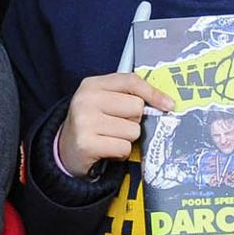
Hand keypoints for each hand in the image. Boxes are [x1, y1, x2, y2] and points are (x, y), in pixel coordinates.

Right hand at [58, 73, 174, 177]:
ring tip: (109, 138)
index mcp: (92, 84)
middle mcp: (87, 99)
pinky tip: (106, 149)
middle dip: (133, 121)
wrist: (65, 150)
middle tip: (116, 126)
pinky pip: (124, 148)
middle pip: (136, 107)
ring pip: (133, 130)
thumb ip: (128, 96)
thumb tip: (166, 103)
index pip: (131, 81)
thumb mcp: (104, 102)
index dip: (153, 93)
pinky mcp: (87, 143)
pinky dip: (120, 153)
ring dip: (126, 139)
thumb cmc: (92, 124)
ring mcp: (85, 121)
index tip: (168, 105)